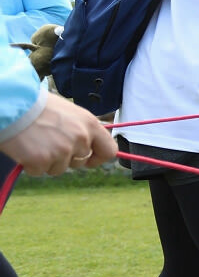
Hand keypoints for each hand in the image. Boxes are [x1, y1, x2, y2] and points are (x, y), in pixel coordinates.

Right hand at [0, 93, 115, 175]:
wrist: (11, 105)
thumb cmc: (37, 106)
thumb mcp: (69, 112)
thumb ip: (81, 129)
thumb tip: (89, 144)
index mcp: (90, 124)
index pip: (109, 151)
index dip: (99, 158)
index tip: (89, 159)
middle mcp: (80, 138)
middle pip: (80, 162)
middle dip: (66, 158)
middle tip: (49, 142)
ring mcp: (62, 151)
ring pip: (59, 169)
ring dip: (47, 161)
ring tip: (36, 142)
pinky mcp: (42, 161)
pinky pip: (39, 171)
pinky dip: (30, 164)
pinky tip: (25, 148)